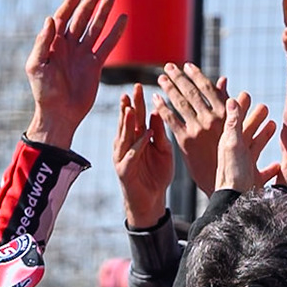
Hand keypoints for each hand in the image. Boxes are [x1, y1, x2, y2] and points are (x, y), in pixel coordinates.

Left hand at [26, 0, 127, 147]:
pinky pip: (107, 45)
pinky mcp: (95, 65)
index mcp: (53, 43)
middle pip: (82, 17)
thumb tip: (50, 18)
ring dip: (104, 11)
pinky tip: (123, 19)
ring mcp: (82, 54)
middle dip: (92, 0)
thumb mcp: (36, 66)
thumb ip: (42, 43)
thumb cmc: (43, 92)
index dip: (71, 3)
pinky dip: (115, 33)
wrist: (59, 114)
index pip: (63, 17)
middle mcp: (68, 45)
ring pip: (96, 27)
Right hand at [113, 85, 173, 228]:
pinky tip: (143, 136)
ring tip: (129, 109)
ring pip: (124, 137)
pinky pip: (130, 156)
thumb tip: (158, 110)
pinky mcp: (124, 171)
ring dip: (127, 124)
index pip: (136, 116)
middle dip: (129, 106)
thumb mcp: (164, 150)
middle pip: (128, 123)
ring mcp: (123, 158)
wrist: (152, 200)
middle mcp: (127, 145)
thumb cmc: (158, 174)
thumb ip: (160, 133)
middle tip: (131, 90)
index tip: (139, 86)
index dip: (137, 102)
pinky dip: (137, 146)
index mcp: (137, 138)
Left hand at [156, 63, 229, 192]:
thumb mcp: (237, 126)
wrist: (226, 180)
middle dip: (178, 77)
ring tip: (160, 79)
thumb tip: (222, 80)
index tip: (186, 65)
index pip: (207, 87)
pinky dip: (162, 108)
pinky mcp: (186, 141)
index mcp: (225, 112)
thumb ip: (227, 101)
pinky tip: (155, 99)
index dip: (196, 74)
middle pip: (191, 92)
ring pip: (180, 103)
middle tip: (168, 67)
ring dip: (169, 88)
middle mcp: (211, 118)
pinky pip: (171, 120)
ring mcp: (198, 128)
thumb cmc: (235, 153)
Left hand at [214, 91, 279, 193]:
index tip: (247, 94)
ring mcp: (246, 167)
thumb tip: (231, 99)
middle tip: (264, 106)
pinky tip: (278, 163)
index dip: (241, 107)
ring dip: (263, 136)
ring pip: (256, 147)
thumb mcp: (233, 144)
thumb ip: (233, 123)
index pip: (236, 120)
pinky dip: (271, 166)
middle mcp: (237, 154)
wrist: (236, 203)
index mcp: (230, 143)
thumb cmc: (233, 174)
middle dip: (255, 119)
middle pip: (247, 132)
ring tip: (273, 125)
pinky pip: (265, 171)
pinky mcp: (254, 181)